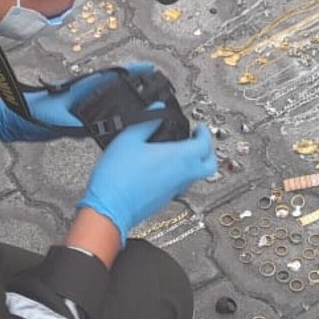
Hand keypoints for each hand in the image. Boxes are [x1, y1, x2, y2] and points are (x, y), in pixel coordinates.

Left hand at [0, 62, 154, 142]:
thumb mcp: (53, 117)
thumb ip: (75, 122)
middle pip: (113, 86)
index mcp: (78, 88)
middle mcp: (81, 93)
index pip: (110, 77)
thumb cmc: (26, 111)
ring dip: (125, 98)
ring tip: (144, 101)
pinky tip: (121, 122)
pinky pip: (100, 113)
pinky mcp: (75, 116)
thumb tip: (97, 126)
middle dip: (134, 85)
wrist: (9, 118)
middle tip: (154, 85)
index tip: (148, 69)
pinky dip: (112, 114)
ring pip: (107, 99)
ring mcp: (79, 104)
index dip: (131, 72)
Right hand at [78, 113, 217, 245]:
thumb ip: (147, 121)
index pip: (205, 144)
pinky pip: (181, 184)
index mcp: (178, 158)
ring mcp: (174, 190)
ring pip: (196, 176)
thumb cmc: (117, 177)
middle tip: (197, 140)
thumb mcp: (128, 139)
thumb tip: (157, 110)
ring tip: (179, 151)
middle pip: (209, 165)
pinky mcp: (165, 199)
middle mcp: (181, 176)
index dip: (204, 133)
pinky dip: (180, 173)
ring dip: (194, 162)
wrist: (109, 208)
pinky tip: (163, 167)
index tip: (199, 127)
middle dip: (207, 150)